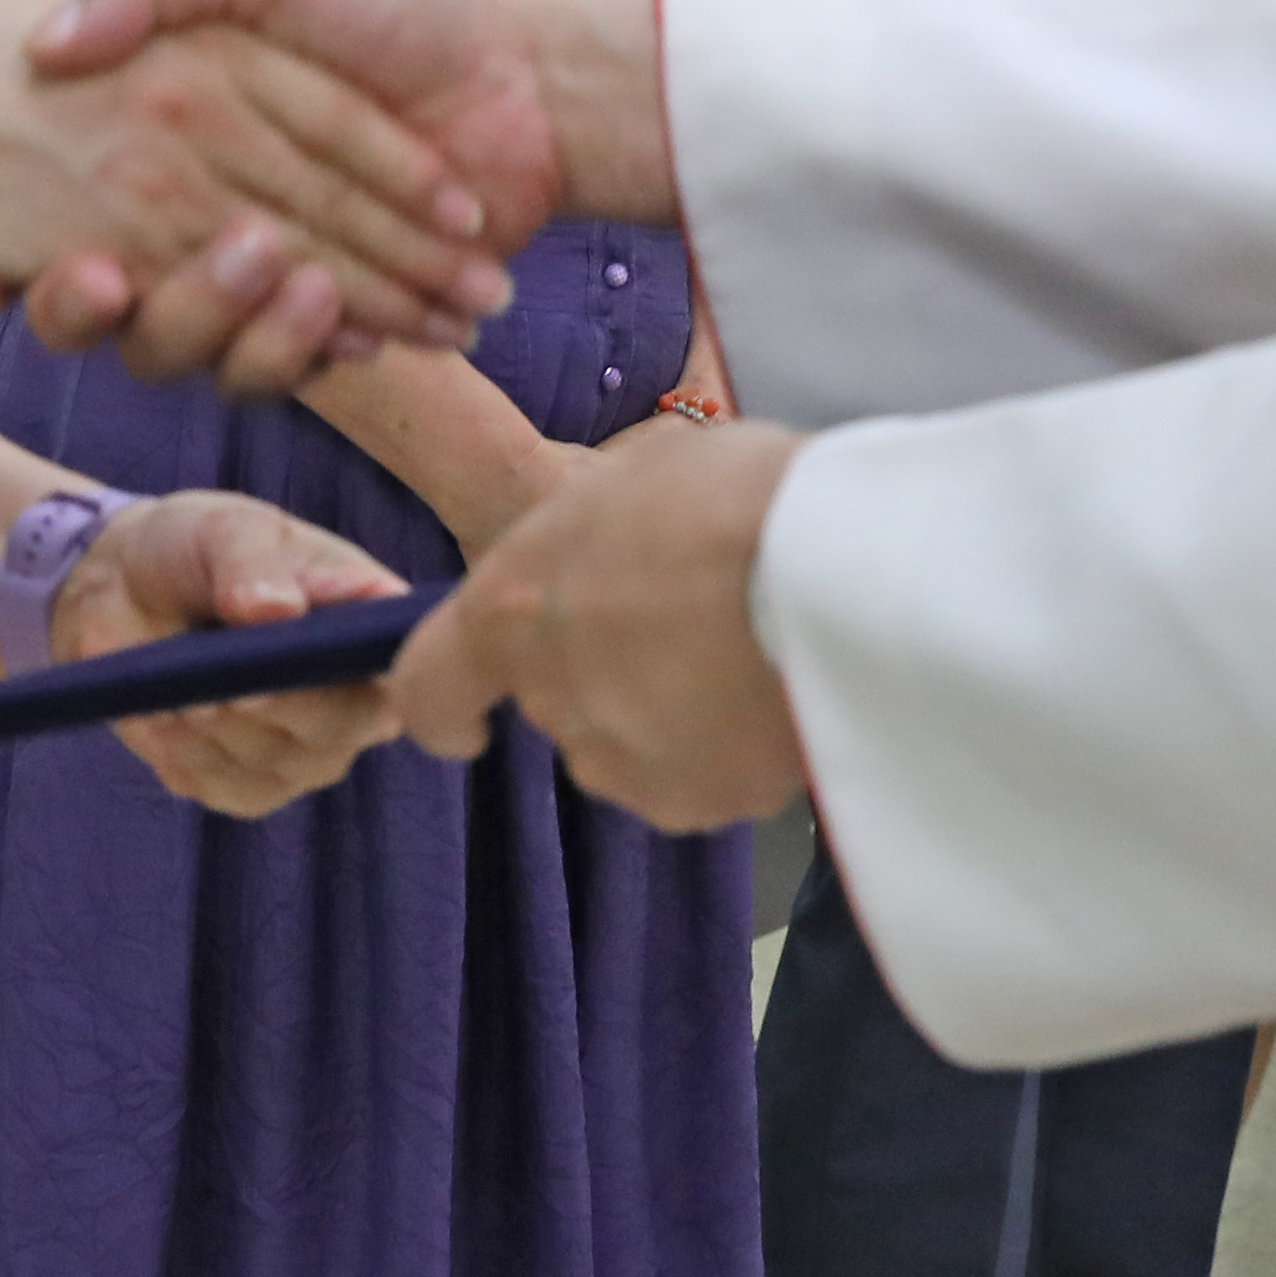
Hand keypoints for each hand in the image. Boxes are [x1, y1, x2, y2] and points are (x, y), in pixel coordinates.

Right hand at [0, 0, 511, 395]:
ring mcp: (264, 262)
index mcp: (179, 111)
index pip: (76, 189)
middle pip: (117, 276)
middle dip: (88, 297)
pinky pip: (275, 358)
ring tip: (267, 269)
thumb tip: (51, 40)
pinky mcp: (328, 313)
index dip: (17, 235)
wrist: (525, 68)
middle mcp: (207, 194)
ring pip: (189, 334)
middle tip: (89, 276)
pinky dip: (294, 350)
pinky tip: (325, 328)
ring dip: (212, 319)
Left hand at [55, 486, 410, 816]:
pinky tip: (163, 704)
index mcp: (372, 628)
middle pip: (344, 727)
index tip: (290, 658)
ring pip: (276, 763)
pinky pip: (223, 785)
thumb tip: (273, 609)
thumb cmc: (202, 548)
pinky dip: (183, 748)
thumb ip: (252, 563)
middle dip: (276, 702)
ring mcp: (306, 752)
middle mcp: (357, 700)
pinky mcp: (248, 787)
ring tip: (175, 670)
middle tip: (219, 677)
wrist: (129, 587)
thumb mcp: (227, 530)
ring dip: (216, 721)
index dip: (359, 673)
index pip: (402, 668)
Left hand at [385, 415, 806, 828]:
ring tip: (750, 644)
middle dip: (611, 671)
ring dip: (673, 710)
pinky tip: (783, 687)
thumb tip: (619, 547)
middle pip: (563, 704)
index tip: (468, 719)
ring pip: (635, 746)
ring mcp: (629, 764)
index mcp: (513, 610)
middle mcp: (556, 701)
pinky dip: (733, 747)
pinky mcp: (705, 804)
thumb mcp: (641, 472)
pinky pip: (707, 778)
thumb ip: (600, 531)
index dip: (443, 706)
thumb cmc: (738, 500)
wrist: (846, 577)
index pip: (429, 685)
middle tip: (689, 615)